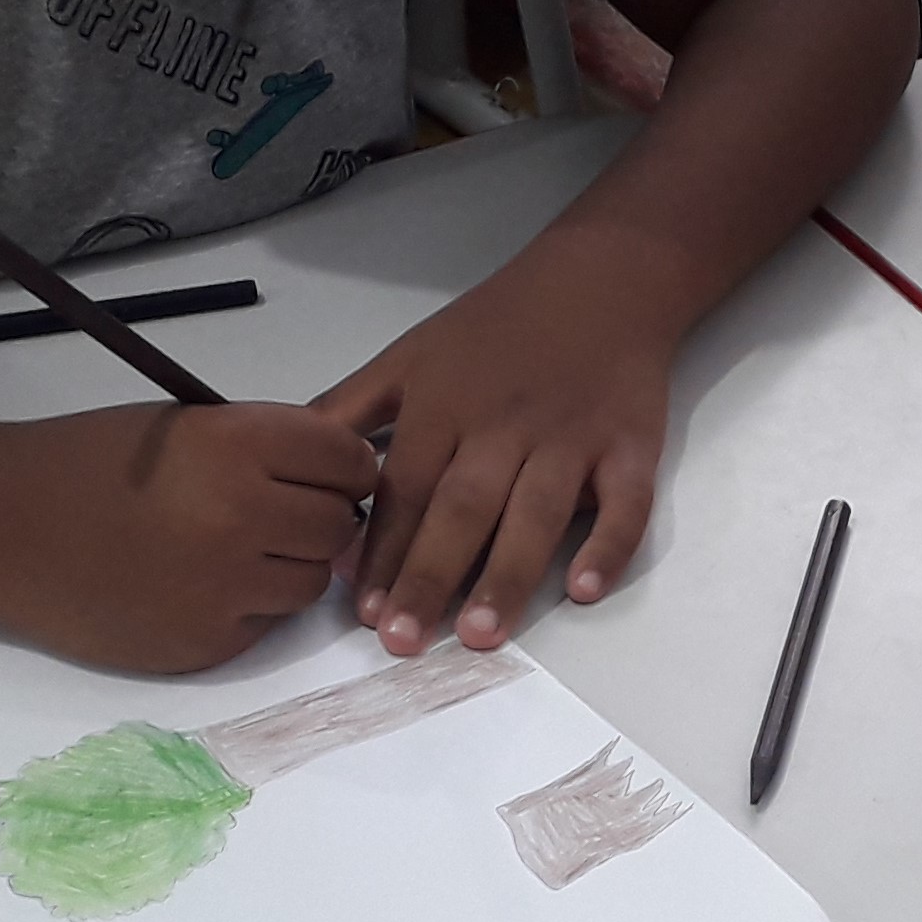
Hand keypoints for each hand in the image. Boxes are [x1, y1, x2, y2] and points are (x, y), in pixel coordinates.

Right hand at [0, 403, 373, 672]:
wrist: (0, 527)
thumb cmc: (88, 461)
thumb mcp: (185, 425)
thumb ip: (266, 446)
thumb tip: (338, 473)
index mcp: (238, 446)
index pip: (349, 461)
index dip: (344, 467)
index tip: (325, 473)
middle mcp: (242, 517)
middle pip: (340, 527)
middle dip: (322, 517)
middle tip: (281, 513)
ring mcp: (226, 589)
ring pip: (309, 583)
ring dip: (289, 566)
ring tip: (234, 549)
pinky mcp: (206, 645)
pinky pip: (264, 625)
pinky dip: (247, 607)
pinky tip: (197, 584)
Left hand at [314, 248, 674, 655]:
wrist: (600, 279)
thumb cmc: (497, 326)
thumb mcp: (410, 354)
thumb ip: (349, 411)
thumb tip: (290, 468)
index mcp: (445, 404)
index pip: (406, 489)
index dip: (381, 551)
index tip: (359, 612)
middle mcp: (505, 424)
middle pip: (462, 508)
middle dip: (430, 576)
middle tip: (403, 642)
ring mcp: (572, 437)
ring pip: (536, 514)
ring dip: (507, 575)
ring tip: (479, 635)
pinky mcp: (631, 445)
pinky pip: (624, 503)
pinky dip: (608, 546)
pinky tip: (583, 590)